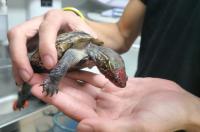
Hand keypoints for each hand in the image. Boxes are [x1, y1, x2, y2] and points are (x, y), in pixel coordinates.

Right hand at [8, 9, 95, 83]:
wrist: (80, 33)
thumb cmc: (84, 35)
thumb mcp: (88, 40)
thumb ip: (85, 50)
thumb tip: (82, 65)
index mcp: (58, 18)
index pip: (47, 27)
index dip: (46, 46)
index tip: (50, 64)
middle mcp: (41, 22)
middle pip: (20, 33)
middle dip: (21, 56)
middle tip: (28, 75)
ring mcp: (32, 32)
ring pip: (15, 43)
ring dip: (17, 64)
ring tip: (24, 80)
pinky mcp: (29, 42)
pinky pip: (18, 53)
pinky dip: (19, 66)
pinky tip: (23, 78)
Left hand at [30, 71, 199, 131]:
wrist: (180, 105)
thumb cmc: (165, 119)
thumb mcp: (139, 127)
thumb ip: (109, 129)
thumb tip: (80, 128)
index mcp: (106, 122)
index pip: (74, 109)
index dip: (55, 98)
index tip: (38, 88)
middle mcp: (104, 110)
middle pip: (75, 95)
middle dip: (56, 84)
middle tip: (38, 73)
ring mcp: (111, 97)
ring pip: (85, 85)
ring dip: (69, 76)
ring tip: (53, 66)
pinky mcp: (119, 86)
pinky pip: (98, 78)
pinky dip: (87, 71)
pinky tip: (77, 64)